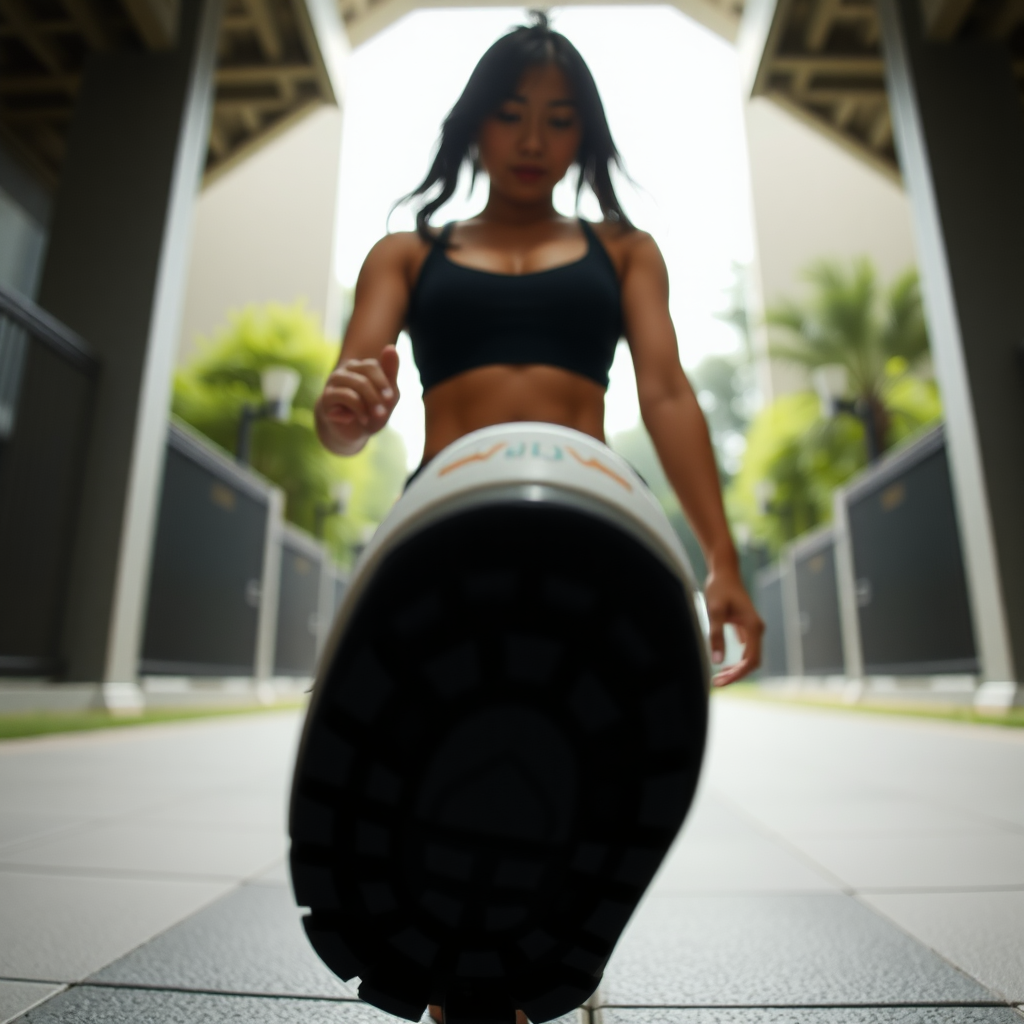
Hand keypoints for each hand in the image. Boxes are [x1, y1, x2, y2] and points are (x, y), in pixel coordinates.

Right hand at [318, 345, 399, 451]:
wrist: (350, 433)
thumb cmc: (370, 411)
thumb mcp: (387, 395)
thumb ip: (390, 372)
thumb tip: (391, 347)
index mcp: (360, 367)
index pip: (372, 365)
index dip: (383, 382)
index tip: (390, 398)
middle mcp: (345, 371)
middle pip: (365, 374)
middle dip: (377, 395)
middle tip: (383, 413)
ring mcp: (334, 382)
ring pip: (357, 384)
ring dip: (369, 403)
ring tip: (372, 418)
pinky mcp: (326, 397)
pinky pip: (345, 396)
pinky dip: (357, 410)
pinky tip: (360, 419)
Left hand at [703, 564, 763, 686]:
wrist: (724, 571)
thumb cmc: (719, 588)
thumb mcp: (714, 611)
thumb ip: (716, 635)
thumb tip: (718, 661)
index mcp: (754, 626)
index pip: (751, 660)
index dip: (737, 674)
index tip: (720, 681)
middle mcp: (757, 629)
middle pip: (752, 661)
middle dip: (736, 675)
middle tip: (716, 682)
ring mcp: (753, 628)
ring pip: (749, 656)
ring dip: (736, 669)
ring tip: (718, 676)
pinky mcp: (746, 626)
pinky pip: (746, 649)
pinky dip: (737, 660)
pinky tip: (725, 666)